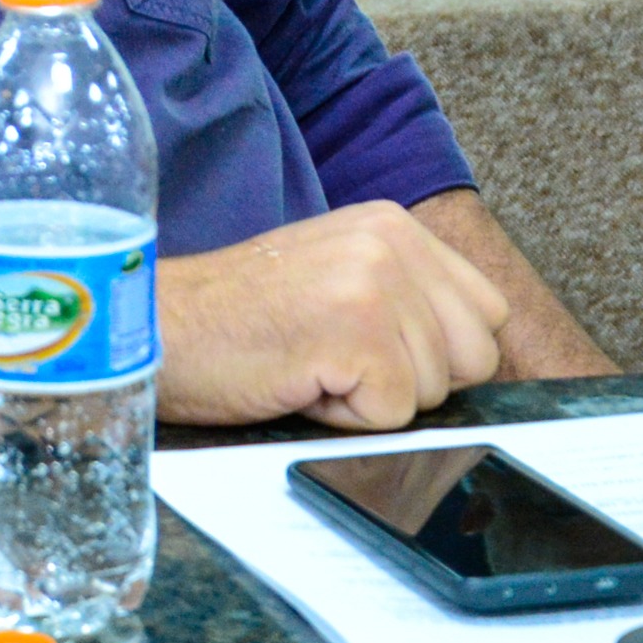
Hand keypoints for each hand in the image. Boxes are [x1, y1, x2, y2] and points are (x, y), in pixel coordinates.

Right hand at [161, 199, 514, 430]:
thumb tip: (474, 355)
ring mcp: (375, 283)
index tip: (372, 350)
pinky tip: (300, 381)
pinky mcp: (355, 332)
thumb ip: (407, 297)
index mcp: (393, 225)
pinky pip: (392, 415)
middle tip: (336, 359)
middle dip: (414, 380)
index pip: (486, 314)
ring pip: (432, 391)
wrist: (157, 326)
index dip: (437, 354)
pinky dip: (346, 418)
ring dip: (371, 398)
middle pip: (475, 356)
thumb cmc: (236, 319)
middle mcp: (391, 242)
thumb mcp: (336, 278)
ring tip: (310, 364)